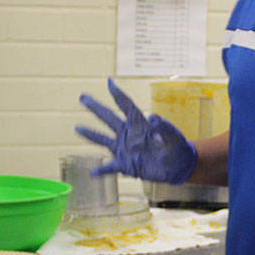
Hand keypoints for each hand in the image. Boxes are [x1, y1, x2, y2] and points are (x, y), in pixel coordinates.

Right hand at [76, 78, 196, 183]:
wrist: (178, 167)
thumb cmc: (177, 148)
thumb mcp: (174, 137)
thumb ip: (165, 128)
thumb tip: (154, 118)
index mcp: (140, 124)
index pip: (127, 106)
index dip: (118, 94)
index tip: (109, 82)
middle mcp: (129, 134)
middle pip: (109, 118)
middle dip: (96, 107)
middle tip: (82, 96)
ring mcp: (125, 149)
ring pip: (104, 140)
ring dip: (91, 134)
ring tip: (77, 128)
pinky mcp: (126, 165)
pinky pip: (110, 168)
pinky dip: (101, 170)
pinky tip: (91, 173)